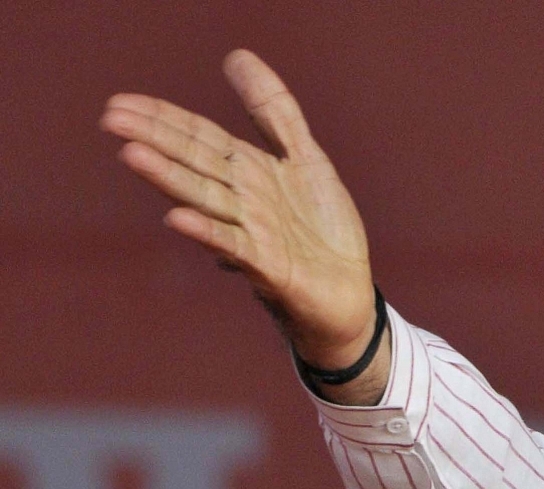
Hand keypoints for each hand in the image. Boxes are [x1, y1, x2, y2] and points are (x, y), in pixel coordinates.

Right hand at [100, 51, 379, 376]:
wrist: (348, 292)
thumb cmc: (323, 228)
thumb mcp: (305, 157)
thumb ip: (273, 110)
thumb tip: (235, 56)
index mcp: (249, 172)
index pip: (199, 137)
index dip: (164, 118)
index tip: (120, 102)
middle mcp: (243, 200)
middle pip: (195, 163)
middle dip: (156, 140)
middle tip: (110, 119)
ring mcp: (253, 233)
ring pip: (207, 199)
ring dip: (170, 178)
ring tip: (131, 155)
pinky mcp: (270, 267)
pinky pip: (235, 245)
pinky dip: (208, 232)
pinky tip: (178, 218)